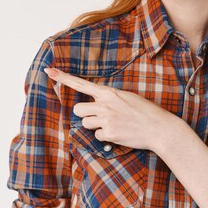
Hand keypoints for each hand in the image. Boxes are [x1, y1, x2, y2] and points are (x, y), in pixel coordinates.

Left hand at [44, 67, 179, 151]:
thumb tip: (96, 105)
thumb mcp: (126, 97)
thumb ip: (109, 99)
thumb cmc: (144, 112)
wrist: (158, 128)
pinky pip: (98, 136)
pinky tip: (119, 133)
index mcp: (108, 92)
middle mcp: (104, 104)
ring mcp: (106, 119)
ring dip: (96, 126)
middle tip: (98, 116)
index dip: (63, 78)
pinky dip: (106, 137)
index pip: (81, 84)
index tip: (48, 70)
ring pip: (86, 124)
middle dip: (84, 114)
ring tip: (113, 124)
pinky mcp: (109, 133)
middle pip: (77, 110)